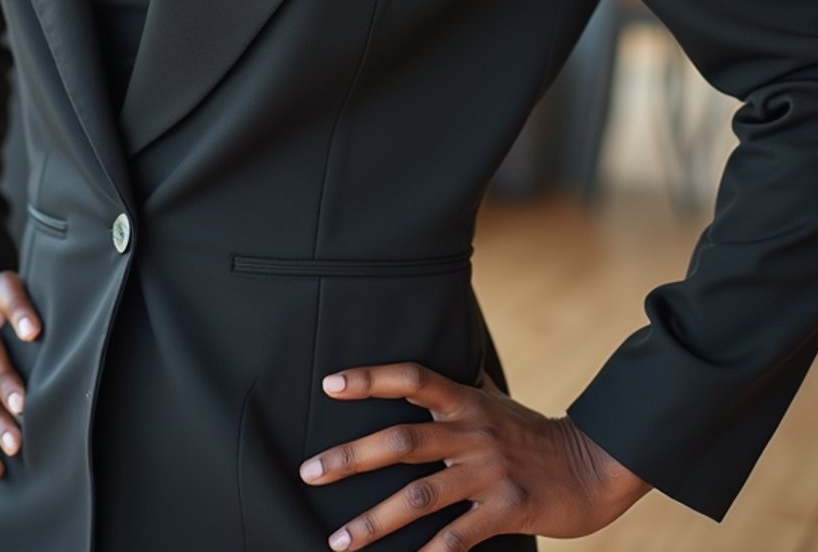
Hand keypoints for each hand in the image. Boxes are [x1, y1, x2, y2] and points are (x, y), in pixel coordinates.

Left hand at [298, 361, 650, 548]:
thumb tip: (430, 368)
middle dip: (350, 458)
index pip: (412, 378)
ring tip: (338, 542)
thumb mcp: (496, 400)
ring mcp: (489, 473)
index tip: (330, 384)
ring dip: (374, 522)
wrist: (593, 465)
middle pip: (401, 441)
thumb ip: (460, 387)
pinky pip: (458, 537)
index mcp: (466, 402)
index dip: (371, 378)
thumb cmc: (533, 433)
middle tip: (310, 472)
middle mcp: (472, 433)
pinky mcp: (507, 510)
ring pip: (419, 497)